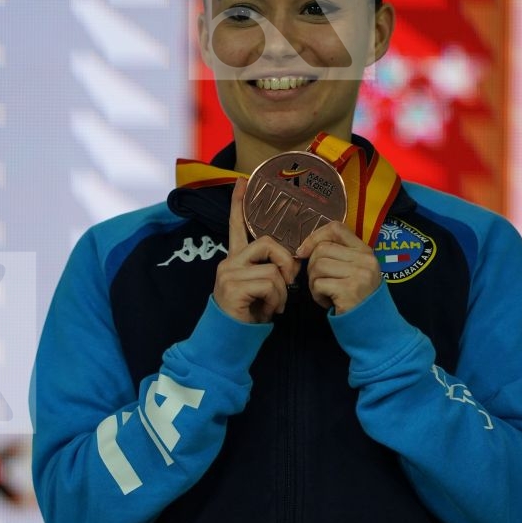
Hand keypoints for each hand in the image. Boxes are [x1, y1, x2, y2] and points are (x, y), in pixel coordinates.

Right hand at [213, 179, 301, 323]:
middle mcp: (229, 262)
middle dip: (286, 261)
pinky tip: (267, 312)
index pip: (237, 226)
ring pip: (273, 268)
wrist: (230, 340)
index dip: (240, 204)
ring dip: (282, 290)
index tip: (242, 182)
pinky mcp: (233, 287)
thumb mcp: (264, 289)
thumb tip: (293, 263)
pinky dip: (276, 300)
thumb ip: (272, 271)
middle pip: (267, 242)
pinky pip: (269, 284)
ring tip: (274, 306)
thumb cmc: (249, 315)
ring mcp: (229, 274)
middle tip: (288, 282)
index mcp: (236, 260)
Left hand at [295, 220, 380, 314]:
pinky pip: (318, 284)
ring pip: (318, 266)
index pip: (336, 228)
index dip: (315, 237)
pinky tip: (328, 302)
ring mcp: (359, 274)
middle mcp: (365, 260)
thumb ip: (338, 256)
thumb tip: (304, 249)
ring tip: (325, 293)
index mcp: (365, 252)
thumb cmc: (358, 300)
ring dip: (314, 282)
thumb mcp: (355, 272)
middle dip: (312, 267)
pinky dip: (317, 295)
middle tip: (320, 283)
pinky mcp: (349, 290)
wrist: (374, 328)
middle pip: (322, 249)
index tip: (304, 251)